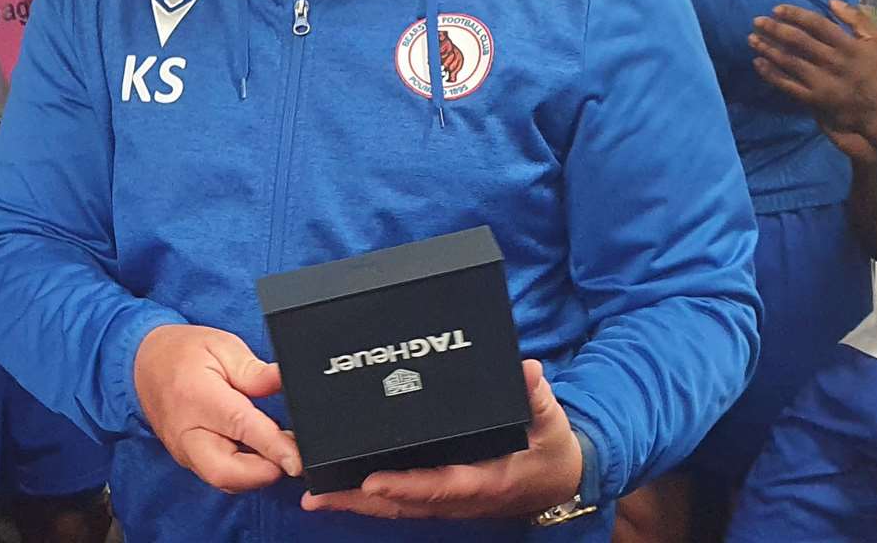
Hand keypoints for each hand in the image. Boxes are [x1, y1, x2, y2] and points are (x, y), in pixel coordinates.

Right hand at [133, 324, 300, 492]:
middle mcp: (188, 432)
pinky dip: (242, 472)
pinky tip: (259, 453)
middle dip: (263, 473)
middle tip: (290, 455)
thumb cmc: (183, 352)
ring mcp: (185, 451)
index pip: (241, 428)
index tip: (297, 459)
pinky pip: (218, 475)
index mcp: (199, 397)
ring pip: (223, 480)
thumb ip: (254, 370)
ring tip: (278, 449)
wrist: (143, 364)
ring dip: (255, 474)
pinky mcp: (187, 459)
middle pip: (226, 472)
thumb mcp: (222, 346)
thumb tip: (284, 380)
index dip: (273, 447)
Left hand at [301, 360, 581, 519]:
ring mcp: (448, 500)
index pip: (441, 486)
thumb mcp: (550, 420)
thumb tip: (527, 370)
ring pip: (397, 506)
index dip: (406, 486)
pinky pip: (402, 500)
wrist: (561, 480)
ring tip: (315, 493)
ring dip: (357, 501)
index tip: (373, 481)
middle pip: (405, 503)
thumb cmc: (552, 448)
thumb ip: (537, 397)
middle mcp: (461, 499)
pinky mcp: (441, 494)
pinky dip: (370, 497)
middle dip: (361, 499)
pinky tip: (341, 488)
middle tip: (317, 493)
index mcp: (486, 481)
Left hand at [750, 0, 876, 147]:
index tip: (777, 9)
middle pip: (798, 41)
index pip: (817, 24)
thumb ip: (857, 19)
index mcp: (848, 45)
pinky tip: (757, 63)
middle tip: (756, 21)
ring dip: (768, 48)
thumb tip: (832, 1)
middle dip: (774, 29)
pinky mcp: (814, 99)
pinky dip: (770, 73)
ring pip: (789, 61)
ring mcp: (822, 82)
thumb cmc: (876, 73)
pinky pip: (787, 84)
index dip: (795, 15)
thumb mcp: (875, 42)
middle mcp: (834, 62)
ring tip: (752, 38)